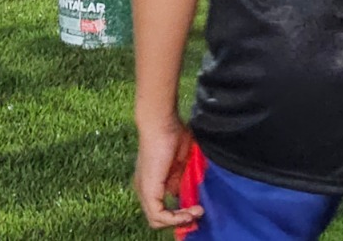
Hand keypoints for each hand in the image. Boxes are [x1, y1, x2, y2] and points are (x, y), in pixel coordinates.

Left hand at [133, 115, 202, 230]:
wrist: (162, 122)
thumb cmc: (174, 136)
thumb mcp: (181, 165)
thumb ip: (180, 182)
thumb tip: (185, 198)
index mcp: (151, 183)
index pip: (162, 212)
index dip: (180, 216)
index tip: (199, 210)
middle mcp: (144, 189)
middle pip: (158, 220)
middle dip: (181, 221)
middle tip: (198, 213)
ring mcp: (143, 190)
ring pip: (157, 221)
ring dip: (180, 221)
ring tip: (196, 211)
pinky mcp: (147, 189)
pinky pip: (158, 216)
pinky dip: (176, 218)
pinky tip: (190, 211)